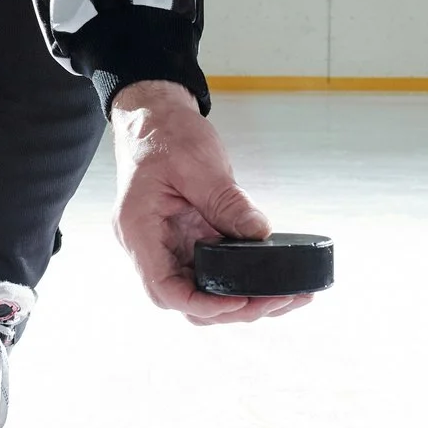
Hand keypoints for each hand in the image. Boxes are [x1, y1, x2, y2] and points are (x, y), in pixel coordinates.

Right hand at [109, 80, 309, 324]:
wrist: (155, 118)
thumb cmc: (164, 135)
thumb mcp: (197, 163)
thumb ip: (226, 201)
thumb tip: (260, 233)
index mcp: (140, 231)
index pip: (165, 289)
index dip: (203, 304)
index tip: (241, 300)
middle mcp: (151, 248)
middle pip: (187, 300)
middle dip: (233, 309)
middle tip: (278, 301)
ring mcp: (170, 247)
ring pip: (203, 293)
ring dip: (242, 301)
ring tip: (286, 297)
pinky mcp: (189, 242)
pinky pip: (214, 273)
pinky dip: (242, 281)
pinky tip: (274, 282)